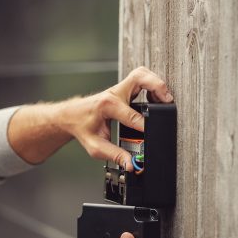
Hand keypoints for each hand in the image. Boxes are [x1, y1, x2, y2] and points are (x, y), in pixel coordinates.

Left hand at [57, 66, 172, 170]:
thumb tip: (131, 164)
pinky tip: (156, 97)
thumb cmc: (81, 128)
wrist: (70, 116)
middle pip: (139, 78)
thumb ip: (114, 155)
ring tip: (165, 98)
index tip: (152, 134)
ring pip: (141, 74)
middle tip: (167, 101)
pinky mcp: (122, 89)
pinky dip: (151, 84)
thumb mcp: (96, 147)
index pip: (132, 115)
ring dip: (155, 82)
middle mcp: (113, 94)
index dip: (144, 126)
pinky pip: (140, 79)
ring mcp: (118, 89)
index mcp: (106, 106)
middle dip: (156, 87)